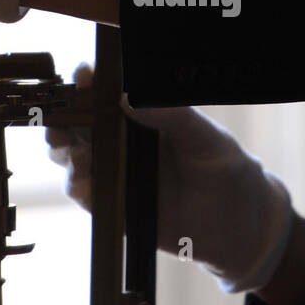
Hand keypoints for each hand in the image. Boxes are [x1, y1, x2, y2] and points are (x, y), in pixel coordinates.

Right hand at [46, 64, 295, 293]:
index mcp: (144, 116)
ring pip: (75, 159)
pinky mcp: (118, 208)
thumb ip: (172, 115)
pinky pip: (89, 197)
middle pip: (79, 125)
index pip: (107, 93)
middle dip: (64, 120)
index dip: (89, 82)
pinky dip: (80, 190)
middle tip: (62, 121)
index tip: (82, 76)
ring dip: (66, 154)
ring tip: (78, 155)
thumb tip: (129, 96)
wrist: (243, 227)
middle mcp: (124, 143)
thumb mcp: (206, 137)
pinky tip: (85, 186)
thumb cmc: (228, 170)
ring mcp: (118, 176)